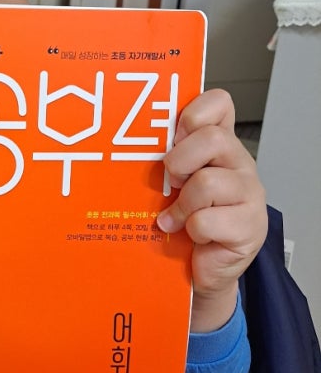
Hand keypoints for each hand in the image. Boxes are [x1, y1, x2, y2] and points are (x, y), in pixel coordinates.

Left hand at [156, 88, 267, 331]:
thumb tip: (121, 143)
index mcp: (220, 144)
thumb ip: (164, 156)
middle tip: (171, 179)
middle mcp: (239, 163)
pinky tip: (190, 235)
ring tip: (175, 216)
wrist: (201, 268)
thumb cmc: (183, 218)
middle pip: (213, 139)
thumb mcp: (172, 181)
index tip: (175, 134)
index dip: (195, 112)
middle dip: (181, 160)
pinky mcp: (250, 226)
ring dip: (182, 204)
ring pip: (208, 183)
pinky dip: (191, 230)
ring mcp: (249, 193)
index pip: (220, 103)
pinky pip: (207, 220)